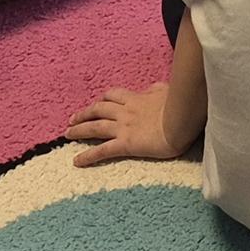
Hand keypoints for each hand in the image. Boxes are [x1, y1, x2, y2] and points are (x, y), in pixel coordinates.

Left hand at [67, 85, 189, 165]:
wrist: (181, 120)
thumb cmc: (179, 106)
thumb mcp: (167, 91)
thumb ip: (156, 90)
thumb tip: (151, 88)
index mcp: (136, 99)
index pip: (114, 95)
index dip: (102, 99)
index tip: (97, 102)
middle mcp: (125, 112)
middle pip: (98, 109)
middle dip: (84, 113)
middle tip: (72, 119)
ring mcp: (123, 128)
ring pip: (95, 127)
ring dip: (79, 130)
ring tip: (67, 134)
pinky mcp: (125, 144)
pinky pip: (102, 150)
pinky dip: (87, 156)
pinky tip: (76, 161)